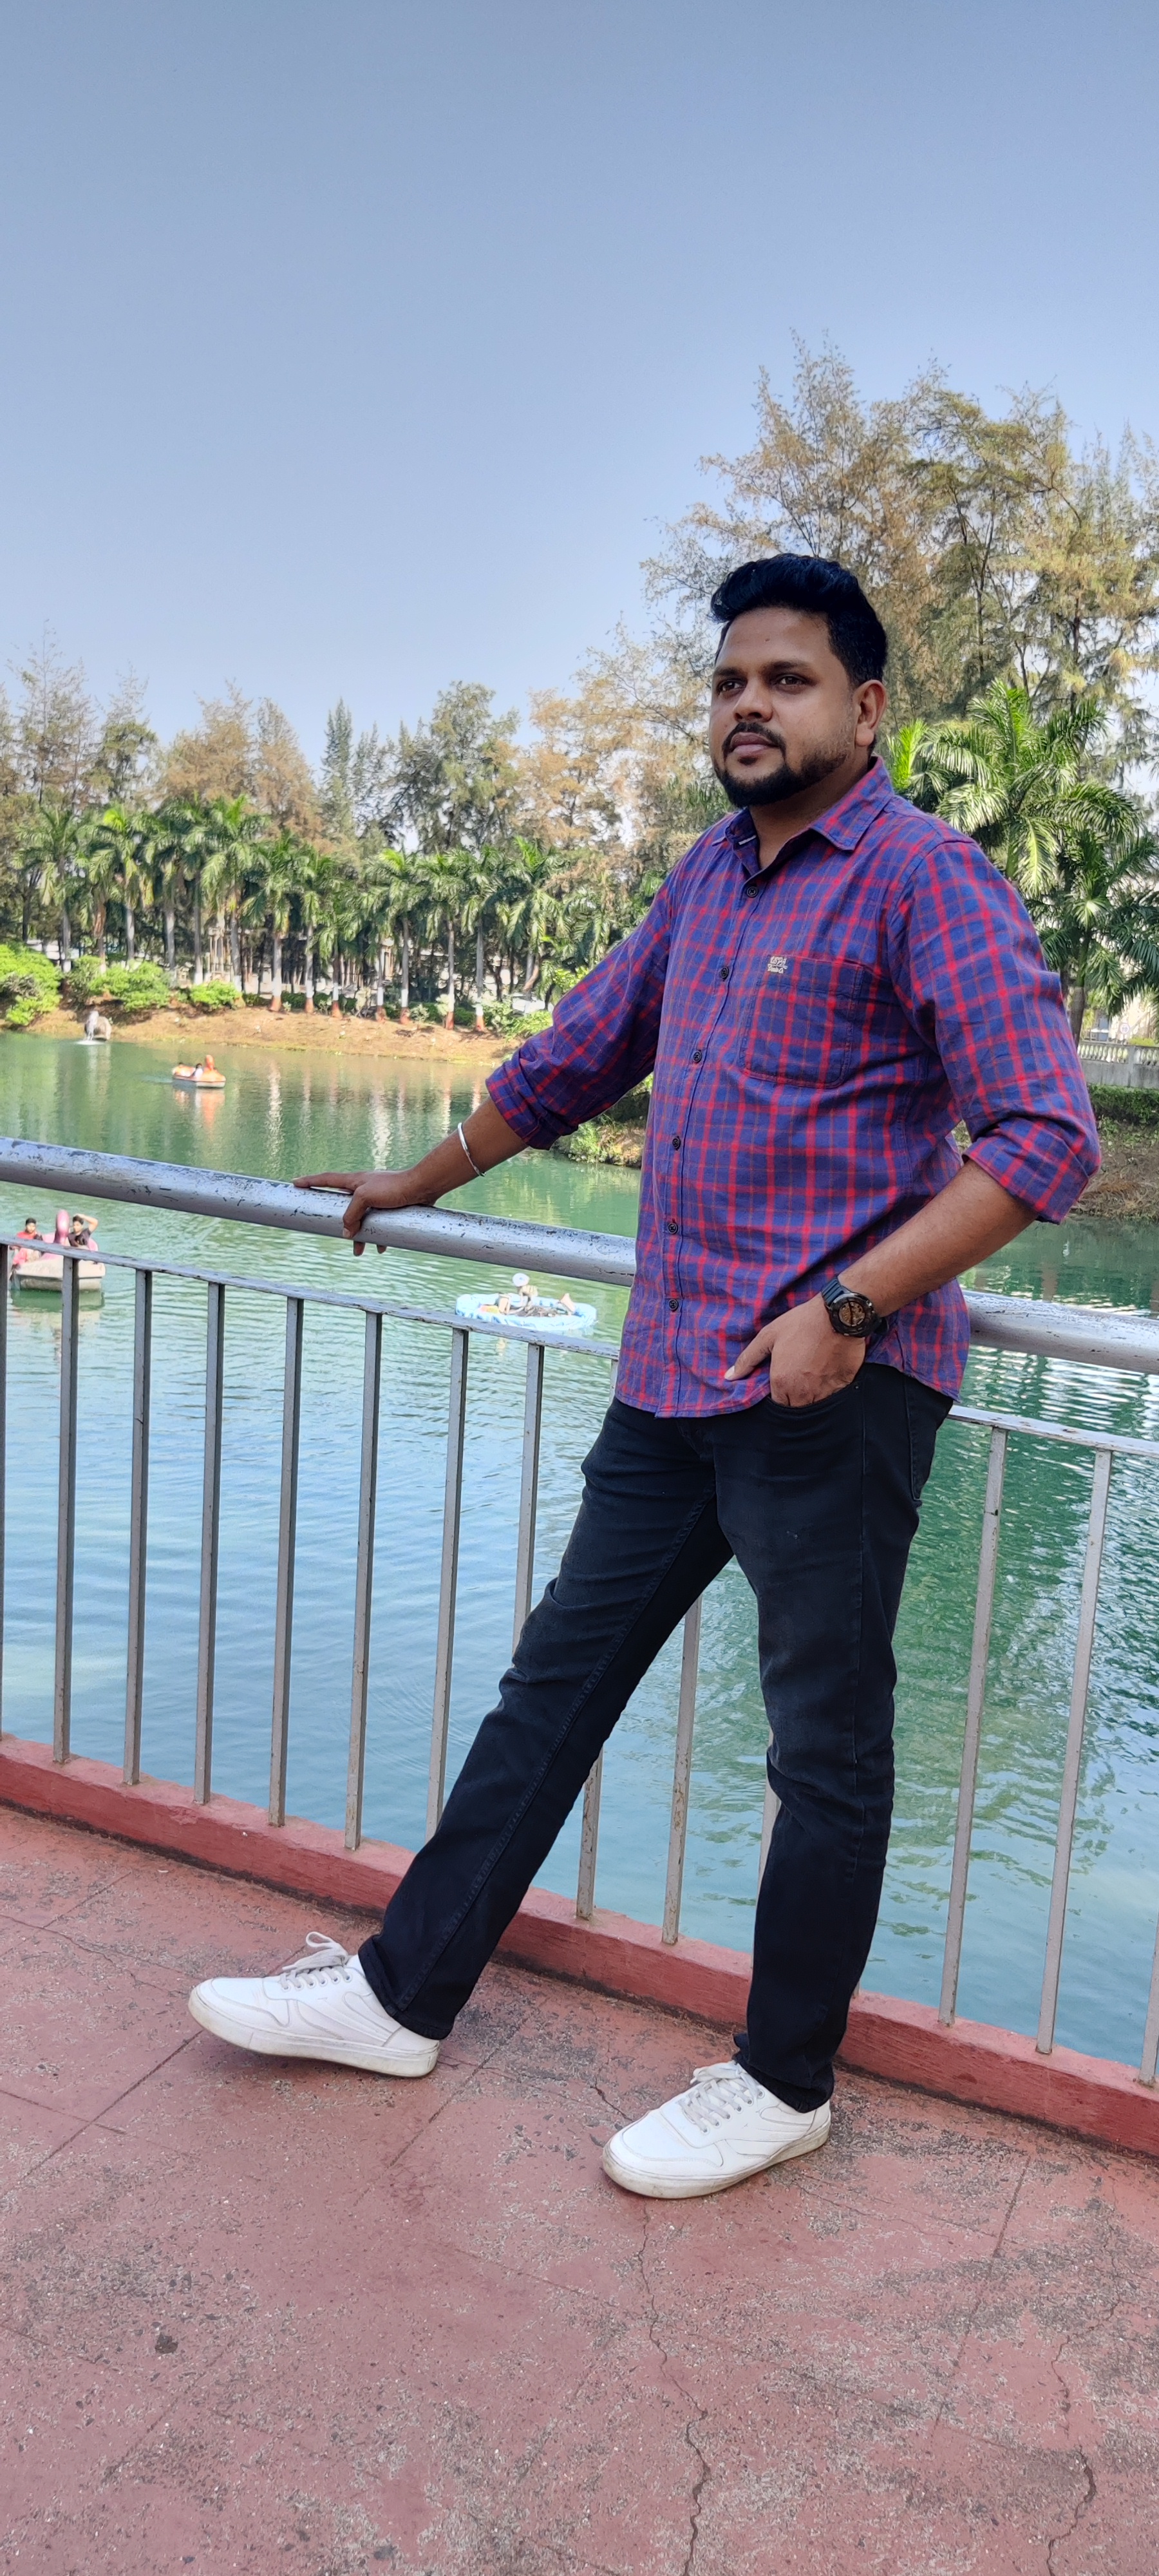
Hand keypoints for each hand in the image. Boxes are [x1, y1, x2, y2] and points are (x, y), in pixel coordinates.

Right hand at [295, 1168, 436, 1253]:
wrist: (423, 1187)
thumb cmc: (394, 1188)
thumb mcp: (366, 1198)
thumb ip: (351, 1214)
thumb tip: (345, 1232)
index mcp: (355, 1181)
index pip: (326, 1179)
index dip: (310, 1181)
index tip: (295, 1183)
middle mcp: (365, 1188)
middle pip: (344, 1206)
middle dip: (340, 1222)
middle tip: (331, 1232)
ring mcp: (378, 1197)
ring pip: (362, 1219)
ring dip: (360, 1235)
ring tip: (359, 1251)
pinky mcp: (391, 1207)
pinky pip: (379, 1224)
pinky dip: (379, 1236)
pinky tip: (382, 1247)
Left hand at [725, 1294, 866, 1407]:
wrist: (838, 1315)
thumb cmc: (801, 1323)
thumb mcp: (769, 1336)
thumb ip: (748, 1359)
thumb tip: (729, 1377)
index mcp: (782, 1382)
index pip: (778, 1405)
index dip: (780, 1395)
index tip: (784, 1382)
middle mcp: (802, 1392)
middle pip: (796, 1409)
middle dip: (795, 1400)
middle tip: (799, 1379)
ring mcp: (824, 1391)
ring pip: (815, 1406)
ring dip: (812, 1398)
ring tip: (813, 1377)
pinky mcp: (842, 1386)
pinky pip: (834, 1398)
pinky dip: (830, 1392)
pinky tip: (829, 1375)